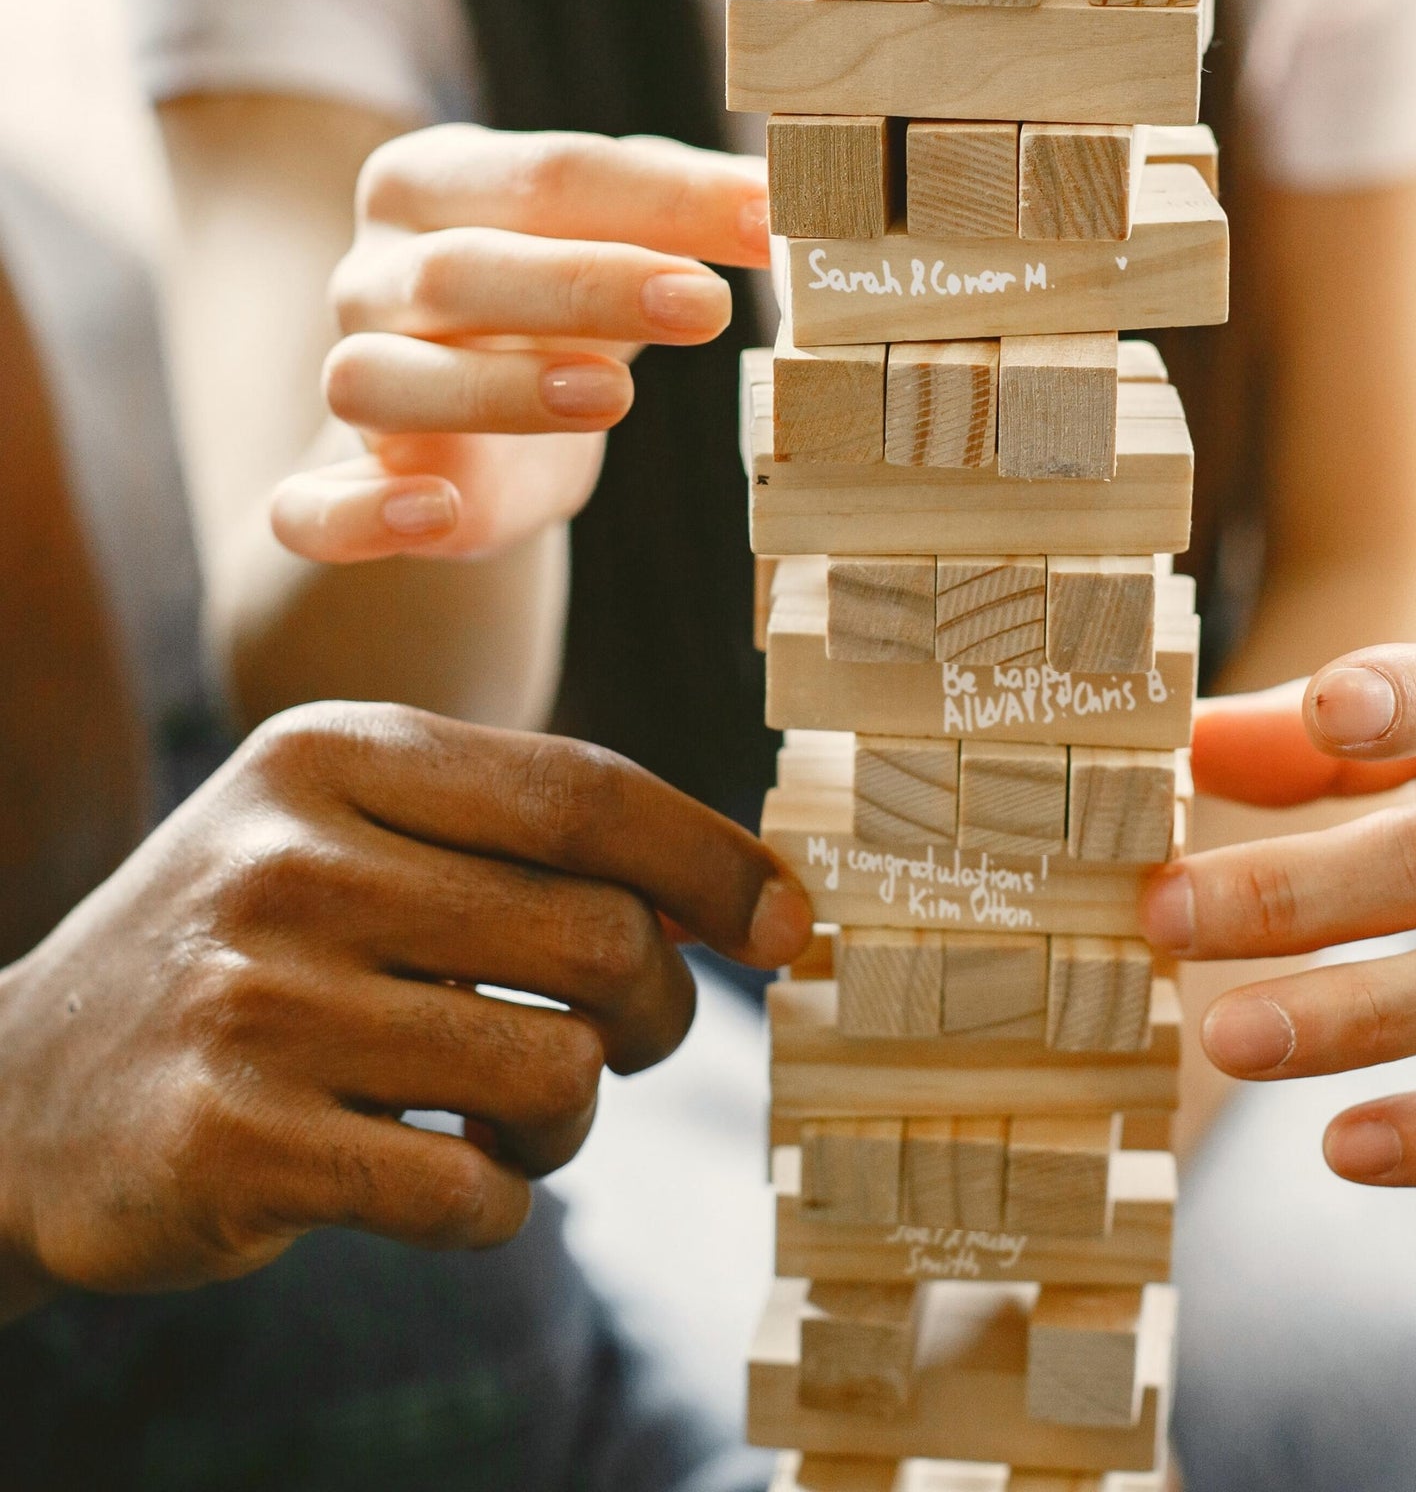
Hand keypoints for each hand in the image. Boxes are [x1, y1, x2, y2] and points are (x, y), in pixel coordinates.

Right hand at [0, 704, 810, 1308]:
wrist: (14, 1094)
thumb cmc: (251, 952)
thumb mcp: (349, 833)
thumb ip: (523, 843)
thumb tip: (743, 896)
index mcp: (338, 756)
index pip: (588, 794)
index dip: (716, 863)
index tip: (792, 924)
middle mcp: (292, 857)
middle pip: (599, 938)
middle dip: (656, 1011)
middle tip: (627, 1041)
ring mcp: (254, 999)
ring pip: (556, 1074)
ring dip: (573, 1124)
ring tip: (519, 1122)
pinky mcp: (231, 1141)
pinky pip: (468, 1193)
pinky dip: (497, 1205)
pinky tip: (447, 1181)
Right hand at [272, 125, 768, 562]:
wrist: (468, 423)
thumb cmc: (558, 307)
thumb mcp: (622, 244)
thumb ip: (690, 212)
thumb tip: (795, 188)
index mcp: (437, 185)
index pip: (550, 173)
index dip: (666, 195)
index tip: (772, 218)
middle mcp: (374, 276)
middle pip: (462, 269)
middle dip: (587, 284)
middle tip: (705, 304)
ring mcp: (349, 378)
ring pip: (380, 380)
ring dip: (495, 388)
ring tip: (613, 395)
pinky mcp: (343, 487)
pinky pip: (310, 505)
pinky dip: (359, 514)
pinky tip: (434, 513)